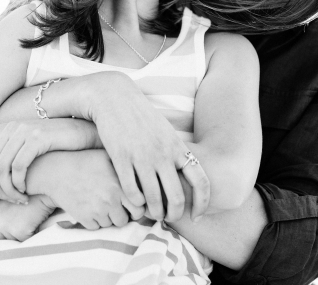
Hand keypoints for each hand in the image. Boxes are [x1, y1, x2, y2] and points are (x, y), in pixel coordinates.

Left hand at [0, 119, 98, 202]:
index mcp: (1, 129)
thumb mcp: (24, 147)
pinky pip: (18, 167)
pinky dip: (19, 184)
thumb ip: (7, 157)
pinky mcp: (37, 138)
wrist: (80, 133)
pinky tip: (26, 192)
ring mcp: (22, 131)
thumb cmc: (52, 147)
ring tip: (18, 198)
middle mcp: (8, 128)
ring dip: (8, 190)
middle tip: (6, 200)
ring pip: (1, 169)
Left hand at [0, 195, 56, 241]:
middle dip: (10, 234)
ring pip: (11, 242)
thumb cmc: (23, 195)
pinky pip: (23, 242)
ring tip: (26, 220)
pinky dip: (30, 236)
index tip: (12, 223)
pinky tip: (33, 222)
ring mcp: (4, 225)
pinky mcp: (18, 230)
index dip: (2, 231)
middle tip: (21, 220)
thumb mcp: (3, 202)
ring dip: (20, 236)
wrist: (41, 189)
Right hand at [41, 149, 144, 229]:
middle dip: (123, 215)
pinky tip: (90, 206)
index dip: (137, 207)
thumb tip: (141, 175)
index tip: (131, 202)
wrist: (57, 171)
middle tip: (116, 206)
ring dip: (108, 218)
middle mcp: (110, 201)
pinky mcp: (84, 218)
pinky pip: (96, 227)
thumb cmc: (84, 161)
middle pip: (125, 220)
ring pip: (110, 225)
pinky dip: (94, 220)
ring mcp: (97, 211)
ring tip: (100, 203)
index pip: (139, 209)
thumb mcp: (106, 157)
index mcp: (119, 186)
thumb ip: (125, 167)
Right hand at [87, 72, 210, 221]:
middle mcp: (162, 154)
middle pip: (177, 197)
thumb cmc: (141, 116)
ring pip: (153, 198)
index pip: (201, 182)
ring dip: (154, 212)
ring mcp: (141, 157)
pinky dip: (135, 202)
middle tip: (169, 219)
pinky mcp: (120, 158)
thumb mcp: (165, 131)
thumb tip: (186, 174)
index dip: (203, 203)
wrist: (114, 98)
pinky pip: (131, 190)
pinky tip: (135, 202)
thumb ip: (176, 152)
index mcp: (177, 147)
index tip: (197, 216)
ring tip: (152, 214)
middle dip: (174, 215)